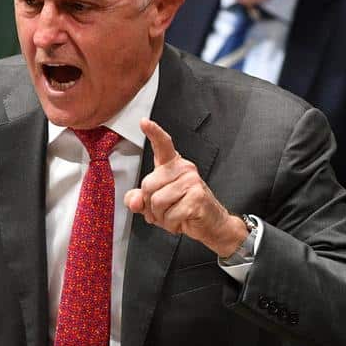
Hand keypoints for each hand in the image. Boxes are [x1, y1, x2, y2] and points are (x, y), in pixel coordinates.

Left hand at [124, 118, 246, 257]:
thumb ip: (139, 200)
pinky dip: (171, 224)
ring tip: (173, 215)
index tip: (144, 122)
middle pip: (148, 185)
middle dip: (150, 206)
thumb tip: (134, 201)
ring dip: (161, 217)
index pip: (162, 145)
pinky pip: (170, 214)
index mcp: (172, 165)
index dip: (153, 132)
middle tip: (163, 211)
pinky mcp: (197, 197)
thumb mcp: (155, 204)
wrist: (211, 224)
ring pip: (157, 202)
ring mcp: (192, 181)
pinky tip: (181, 221)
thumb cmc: (184, 209)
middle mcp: (184, 168)